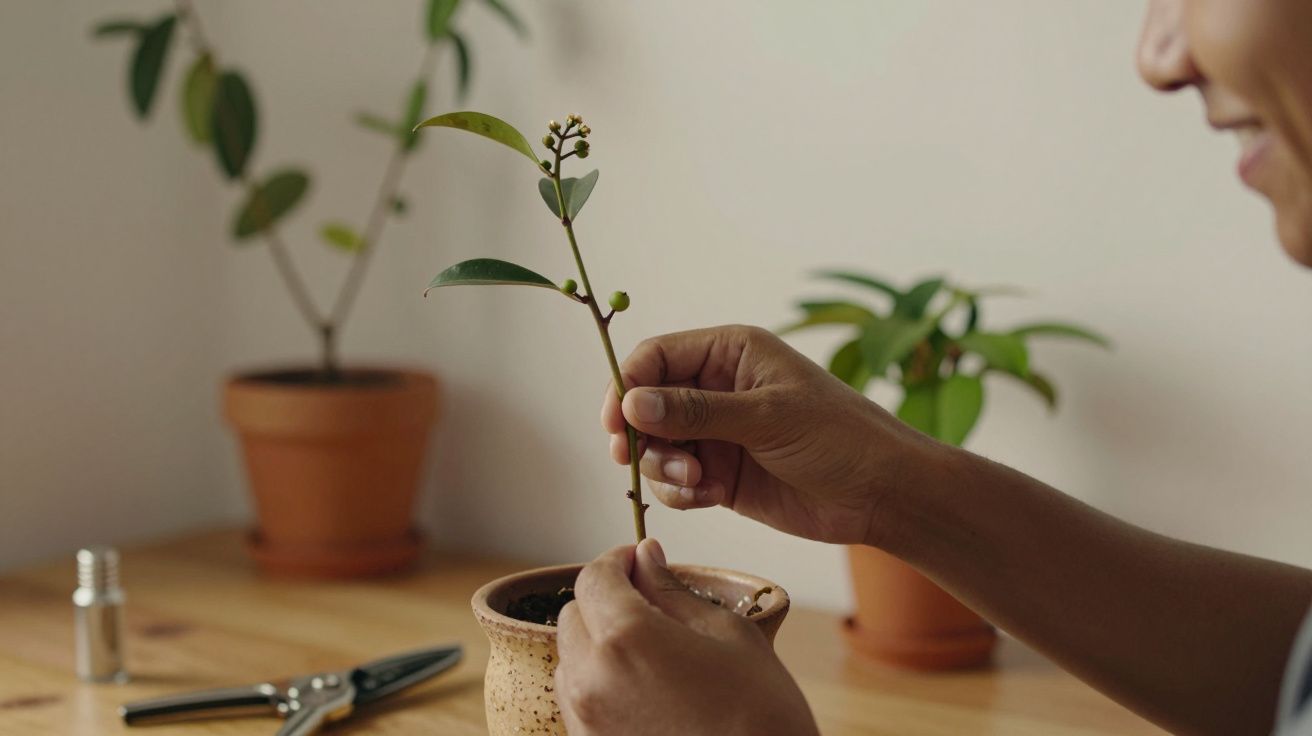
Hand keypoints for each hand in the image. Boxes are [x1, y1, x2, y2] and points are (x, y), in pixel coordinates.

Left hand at [554, 539, 818, 735]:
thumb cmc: (762, 715)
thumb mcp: (727, 634)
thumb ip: (673, 590)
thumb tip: (647, 556)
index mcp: (627, 639)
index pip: (594, 579)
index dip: (616, 561)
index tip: (638, 561)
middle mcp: (592, 680)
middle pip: (572, 617)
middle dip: (604, 601)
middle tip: (648, 603)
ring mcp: (586, 722)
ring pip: (569, 661)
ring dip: (597, 644)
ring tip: (648, 651)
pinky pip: (577, 703)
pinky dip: (598, 684)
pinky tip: (642, 688)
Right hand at [602, 324, 937, 545]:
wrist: (881, 494)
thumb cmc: (839, 437)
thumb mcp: (767, 417)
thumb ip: (697, 411)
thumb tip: (632, 402)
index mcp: (729, 353)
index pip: (656, 357)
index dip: (627, 386)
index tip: (616, 423)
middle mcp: (716, 388)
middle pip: (646, 404)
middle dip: (642, 435)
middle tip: (640, 459)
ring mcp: (716, 433)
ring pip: (656, 446)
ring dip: (663, 467)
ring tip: (697, 481)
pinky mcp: (720, 474)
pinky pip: (676, 480)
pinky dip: (681, 491)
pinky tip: (710, 496)